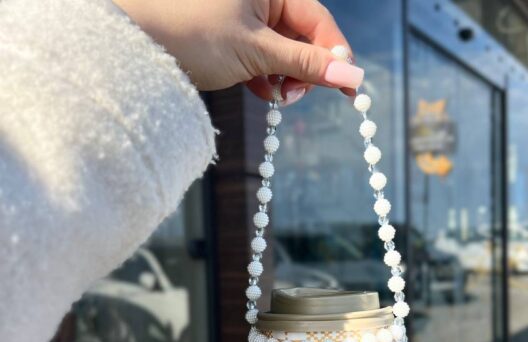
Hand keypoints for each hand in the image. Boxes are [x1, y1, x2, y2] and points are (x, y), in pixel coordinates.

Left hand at [112, 0, 363, 103]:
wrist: (135, 44)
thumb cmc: (191, 34)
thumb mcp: (255, 50)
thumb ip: (305, 63)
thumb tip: (352, 75)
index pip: (318, 21)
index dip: (336, 56)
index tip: (350, 91)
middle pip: (303, 38)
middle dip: (304, 71)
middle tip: (292, 96)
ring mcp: (246, 20)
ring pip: (283, 54)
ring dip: (284, 79)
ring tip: (272, 94)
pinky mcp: (233, 41)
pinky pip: (263, 61)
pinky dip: (265, 80)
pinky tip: (259, 91)